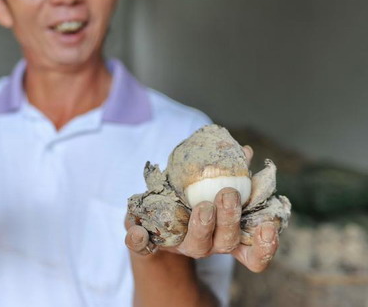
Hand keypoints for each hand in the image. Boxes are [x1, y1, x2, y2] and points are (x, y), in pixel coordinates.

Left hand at [125, 146, 278, 272]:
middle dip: (230, 219)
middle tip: (228, 194)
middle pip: (226, 242)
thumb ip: (230, 169)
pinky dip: (139, 240)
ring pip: (196, 246)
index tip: (268, 224)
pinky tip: (137, 232)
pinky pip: (142, 246)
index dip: (265, 245)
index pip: (254, 254)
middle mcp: (209, 244)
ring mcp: (181, 246)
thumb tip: (245, 150)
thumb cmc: (192, 197)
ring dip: (201, 226)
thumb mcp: (212, 181)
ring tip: (203, 206)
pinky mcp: (149, 244)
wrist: (156, 219)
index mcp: (227, 235)